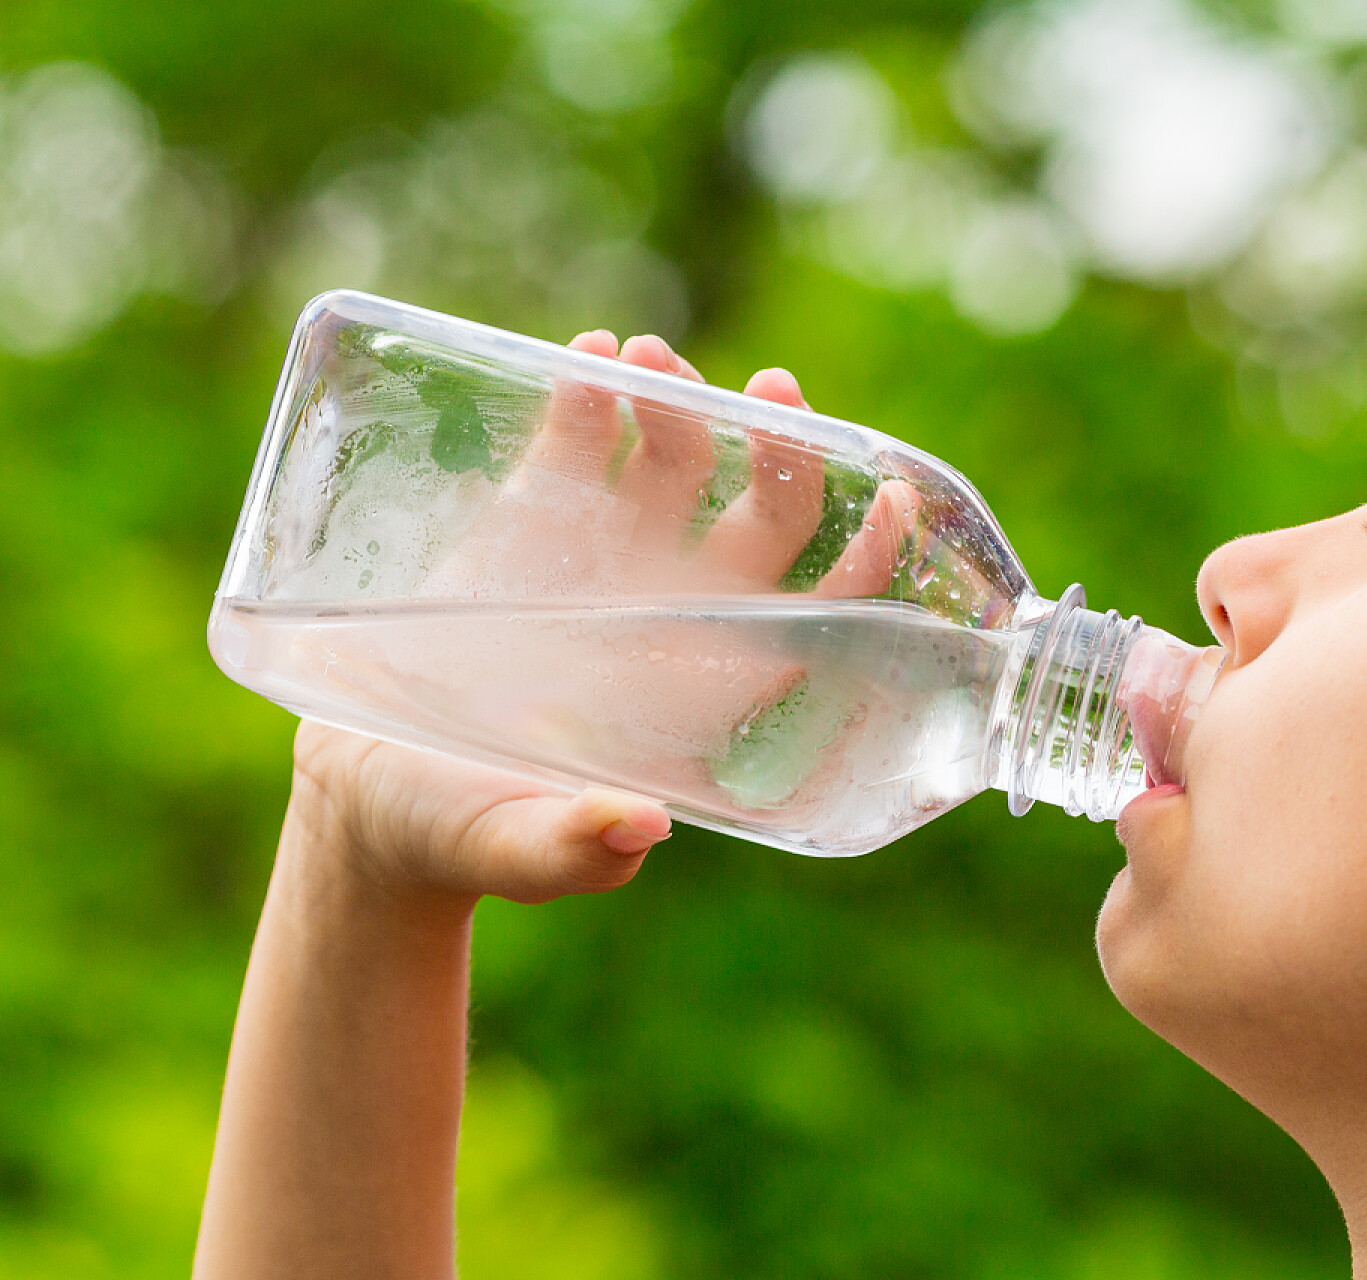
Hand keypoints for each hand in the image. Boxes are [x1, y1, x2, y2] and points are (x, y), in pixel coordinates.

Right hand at [289, 336, 894, 908]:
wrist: (368, 791)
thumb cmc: (461, 836)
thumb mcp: (515, 850)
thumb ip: (574, 850)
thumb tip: (638, 830)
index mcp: (705, 690)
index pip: (819, 616)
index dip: (866, 561)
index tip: (892, 500)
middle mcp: (677, 612)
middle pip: (768, 515)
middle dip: (783, 449)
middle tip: (768, 389)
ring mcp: (611, 556)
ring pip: (682, 456)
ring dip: (681, 400)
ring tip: (645, 357)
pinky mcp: (535, 517)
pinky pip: (582, 437)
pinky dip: (591, 392)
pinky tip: (591, 357)